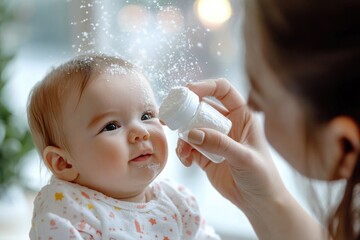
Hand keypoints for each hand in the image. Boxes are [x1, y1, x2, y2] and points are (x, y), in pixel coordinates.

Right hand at [176, 78, 286, 209]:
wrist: (258, 202)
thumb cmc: (261, 176)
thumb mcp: (244, 158)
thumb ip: (219, 144)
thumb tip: (192, 133)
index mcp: (242, 115)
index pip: (223, 90)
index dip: (205, 86)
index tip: (188, 92)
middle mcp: (226, 123)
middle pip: (201, 107)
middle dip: (185, 111)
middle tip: (170, 118)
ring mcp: (214, 138)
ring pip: (191, 127)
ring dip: (182, 136)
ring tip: (183, 151)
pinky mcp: (204, 154)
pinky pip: (188, 146)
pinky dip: (183, 151)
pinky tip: (187, 161)